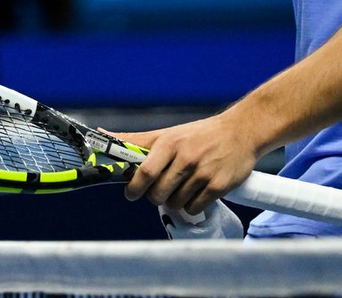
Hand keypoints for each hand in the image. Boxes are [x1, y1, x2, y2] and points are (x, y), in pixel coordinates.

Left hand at [115, 112, 258, 215]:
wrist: (239, 132)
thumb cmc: (198, 135)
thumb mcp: (167, 134)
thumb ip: (136, 140)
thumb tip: (102, 135)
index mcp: (169, 143)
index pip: (145, 171)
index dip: (134, 187)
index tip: (130, 194)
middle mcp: (185, 157)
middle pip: (158, 192)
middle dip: (154, 197)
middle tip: (158, 191)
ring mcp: (203, 173)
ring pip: (175, 203)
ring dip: (173, 202)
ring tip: (179, 189)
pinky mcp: (218, 186)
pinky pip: (194, 208)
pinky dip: (190, 207)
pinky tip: (193, 194)